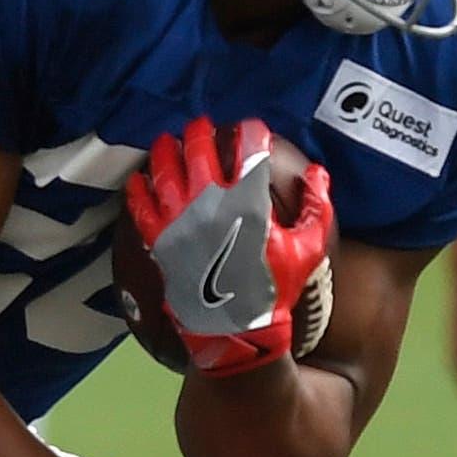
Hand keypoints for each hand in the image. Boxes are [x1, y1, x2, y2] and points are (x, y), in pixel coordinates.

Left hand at [127, 116, 331, 377]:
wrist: (237, 330)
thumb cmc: (275, 289)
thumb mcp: (310, 248)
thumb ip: (317, 206)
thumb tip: (318, 172)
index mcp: (248, 199)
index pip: (249, 149)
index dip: (251, 133)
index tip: (252, 129)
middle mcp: (210, 202)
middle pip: (200, 150)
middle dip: (202, 132)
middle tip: (202, 125)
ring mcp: (180, 219)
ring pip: (166, 170)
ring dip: (166, 150)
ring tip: (166, 141)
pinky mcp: (160, 240)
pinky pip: (141, 206)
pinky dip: (138, 189)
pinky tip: (138, 179)